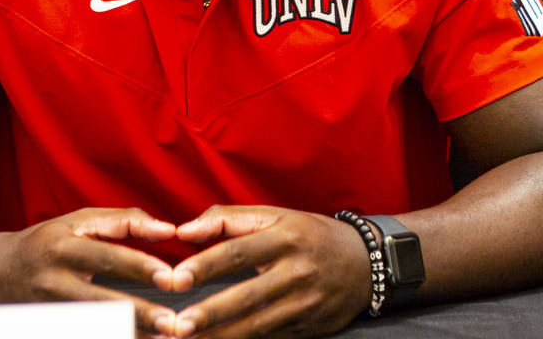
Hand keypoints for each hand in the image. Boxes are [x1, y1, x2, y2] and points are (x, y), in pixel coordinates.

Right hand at [0, 207, 179, 335]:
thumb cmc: (48, 241)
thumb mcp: (79, 221)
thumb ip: (124, 221)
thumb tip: (168, 229)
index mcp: (63, 245)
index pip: (106, 254)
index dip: (138, 265)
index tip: (170, 277)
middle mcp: (54, 279)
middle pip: (100, 299)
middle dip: (137, 312)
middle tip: (171, 322)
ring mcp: (49, 309)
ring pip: (93, 326)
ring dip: (129, 334)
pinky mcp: (48, 328)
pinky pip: (83, 335)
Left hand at [164, 205, 370, 337]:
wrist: (366, 262)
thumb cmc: (310, 234)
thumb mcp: (275, 216)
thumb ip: (227, 219)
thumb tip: (184, 230)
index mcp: (285, 238)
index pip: (238, 252)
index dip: (206, 265)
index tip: (177, 278)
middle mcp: (296, 272)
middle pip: (247, 296)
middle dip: (211, 313)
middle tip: (179, 324)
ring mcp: (304, 304)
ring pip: (258, 324)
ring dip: (222, 336)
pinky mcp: (309, 327)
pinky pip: (271, 338)